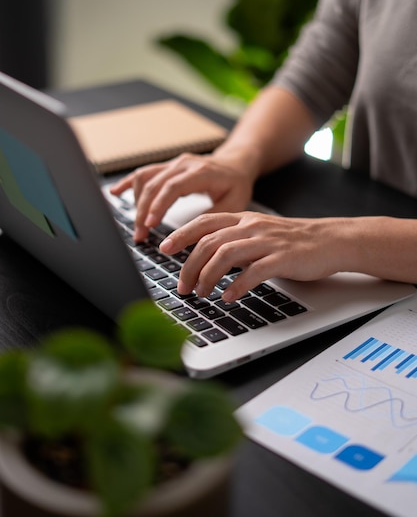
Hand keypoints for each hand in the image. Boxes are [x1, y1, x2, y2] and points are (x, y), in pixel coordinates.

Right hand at [110, 152, 254, 241]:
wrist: (235, 164)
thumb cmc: (236, 184)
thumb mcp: (234, 203)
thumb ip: (214, 216)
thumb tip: (192, 234)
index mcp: (201, 171)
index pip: (173, 186)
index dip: (158, 204)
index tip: (149, 223)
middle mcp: (184, 164)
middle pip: (155, 184)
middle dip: (143, 211)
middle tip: (140, 235)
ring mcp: (173, 163)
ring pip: (146, 178)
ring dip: (136, 202)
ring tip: (137, 226)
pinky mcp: (167, 167)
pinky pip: (144, 172)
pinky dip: (128, 183)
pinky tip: (115, 193)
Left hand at [160, 212, 346, 300]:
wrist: (331, 240)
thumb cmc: (293, 241)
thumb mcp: (259, 234)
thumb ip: (234, 241)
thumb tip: (205, 258)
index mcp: (244, 219)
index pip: (205, 222)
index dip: (181, 234)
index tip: (164, 248)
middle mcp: (252, 227)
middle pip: (209, 241)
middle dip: (190, 265)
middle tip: (183, 286)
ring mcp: (267, 241)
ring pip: (226, 254)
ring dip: (208, 276)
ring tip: (202, 294)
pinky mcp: (282, 258)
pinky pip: (254, 271)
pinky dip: (237, 285)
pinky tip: (228, 297)